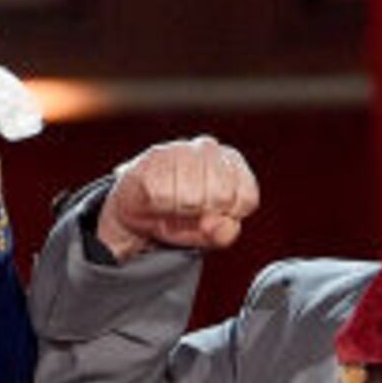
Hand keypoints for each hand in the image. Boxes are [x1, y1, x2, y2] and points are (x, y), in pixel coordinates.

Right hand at [97, 137, 258, 261]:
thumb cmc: (178, 217)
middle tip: (188, 212)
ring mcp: (181, 149)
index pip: (247, 196)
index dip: (228, 216)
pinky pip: (164, 196)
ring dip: (180, 211)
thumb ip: (224, 233)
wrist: (134, 210)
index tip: (212, 216)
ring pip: (193, 196)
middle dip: (204, 213)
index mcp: (232, 163)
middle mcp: (210, 148)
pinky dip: (159, 207)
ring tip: (171, 205)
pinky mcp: (153, 157)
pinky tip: (156, 200)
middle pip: (222, 195)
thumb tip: (221, 224)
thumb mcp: (208, 234)